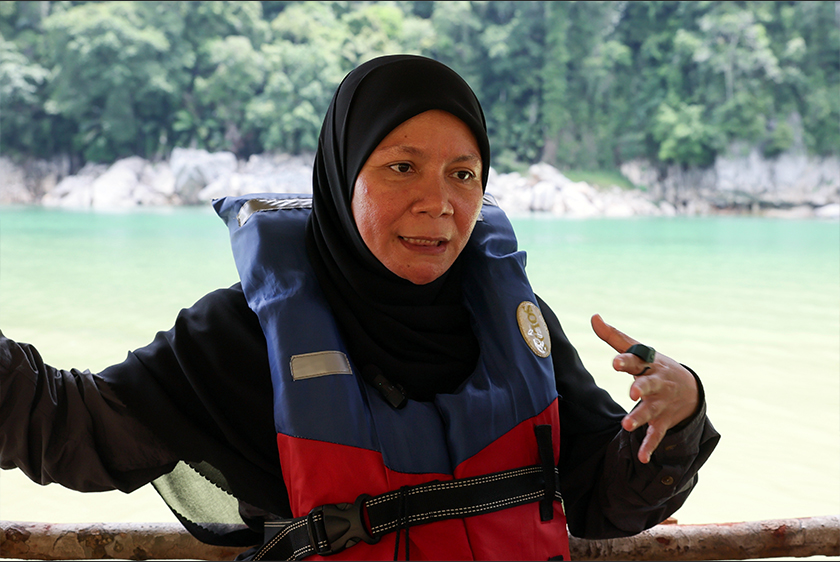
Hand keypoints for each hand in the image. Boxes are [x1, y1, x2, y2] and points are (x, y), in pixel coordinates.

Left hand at [590, 314, 698, 463]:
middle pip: (649, 384)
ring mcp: (660, 403)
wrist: (689, 388)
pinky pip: (656, 435)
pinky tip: (642, 457)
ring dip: (639, 418)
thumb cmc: (653, 366)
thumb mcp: (638, 349)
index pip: (636, 360)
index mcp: (648, 364)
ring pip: (650, 411)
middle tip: (631, 393)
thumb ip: (613, 336)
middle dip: (641, 388)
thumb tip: (594, 317)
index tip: (615, 362)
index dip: (625, 360)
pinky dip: (649, 446)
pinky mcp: (662, 421)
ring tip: (626, 426)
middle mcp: (656, 383)